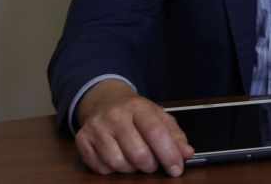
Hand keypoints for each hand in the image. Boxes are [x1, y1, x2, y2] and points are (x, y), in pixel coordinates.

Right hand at [74, 79, 193, 175]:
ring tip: (137, 161)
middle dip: (151, 165)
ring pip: (118, 163)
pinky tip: (120, 158)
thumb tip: (187, 153)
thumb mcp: (158, 116)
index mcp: (138, 106)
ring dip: (132, 169)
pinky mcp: (83, 140)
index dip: (168, 153)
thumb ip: (174, 135)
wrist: (104, 100)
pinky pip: (101, 168)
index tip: (177, 168)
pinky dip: (114, 170)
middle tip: (154, 164)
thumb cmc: (136, 112)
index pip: (155, 131)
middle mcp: (115, 115)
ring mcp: (97, 128)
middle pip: (137, 152)